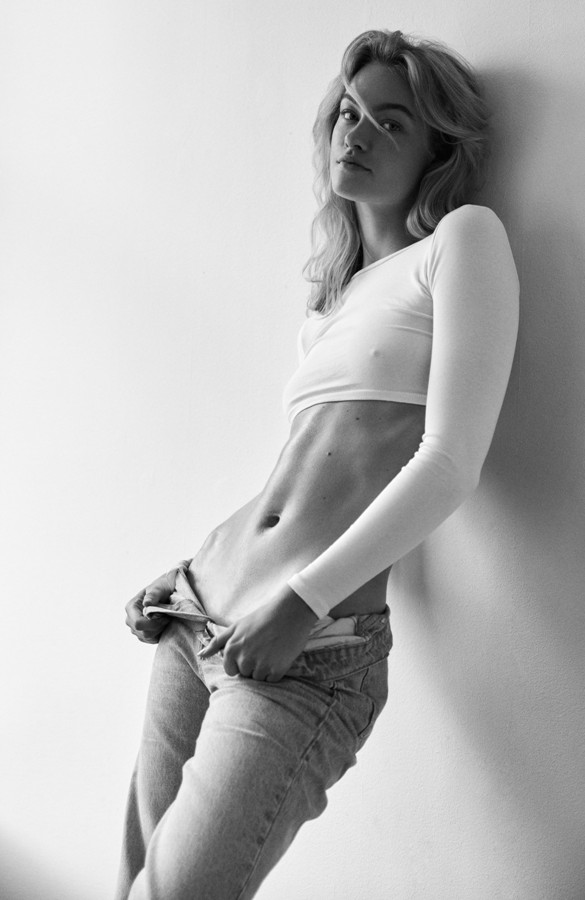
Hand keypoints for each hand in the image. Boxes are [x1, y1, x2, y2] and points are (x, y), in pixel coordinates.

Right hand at [125, 568, 178, 644]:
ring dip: (159, 630)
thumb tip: (147, 603)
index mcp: (131, 607)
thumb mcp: (159, 588)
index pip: (138, 623)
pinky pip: (150, 640)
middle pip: (143, 632)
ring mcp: (135, 628)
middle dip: (157, 627)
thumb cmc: (162, 588)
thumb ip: (153, 595)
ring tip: (165, 619)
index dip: (153, 623)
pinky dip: (158, 634)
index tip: (164, 616)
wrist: (167, 592)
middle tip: (167, 617)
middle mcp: (130, 619)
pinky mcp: (142, 634)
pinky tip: (163, 624)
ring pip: (147, 637)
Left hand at [197, 585, 318, 681]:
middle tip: (263, 648)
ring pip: (259, 679)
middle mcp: (244, 659)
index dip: (240, 662)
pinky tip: (280, 656)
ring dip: (265, 669)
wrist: (290, 611)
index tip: (249, 651)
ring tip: (272, 650)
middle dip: (252, 665)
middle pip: (245, 675)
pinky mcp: (277, 669)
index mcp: (232, 649)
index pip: (231, 671)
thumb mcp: (236, 626)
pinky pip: (272, 680)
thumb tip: (200, 656)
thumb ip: (217, 643)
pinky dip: (276, 671)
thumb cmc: (262, 617)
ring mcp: (261, 665)